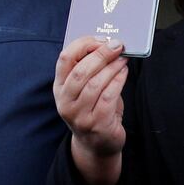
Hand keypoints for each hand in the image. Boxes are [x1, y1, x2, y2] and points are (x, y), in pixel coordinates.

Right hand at [54, 36, 128, 184]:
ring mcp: (79, 115)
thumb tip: (108, 43)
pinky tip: (124, 72)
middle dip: (101, 54)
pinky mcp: (96, 124)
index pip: (65, 59)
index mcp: (59, 88)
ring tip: (123, 58)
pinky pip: (108, 96)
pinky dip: (118, 81)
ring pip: (96, 83)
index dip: (83, 45)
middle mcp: (65, 102)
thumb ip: (89, 69)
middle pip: (81, 71)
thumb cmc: (92, 109)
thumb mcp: (83, 90)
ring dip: (112, 67)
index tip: (100, 39)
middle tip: (117, 45)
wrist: (96, 145)